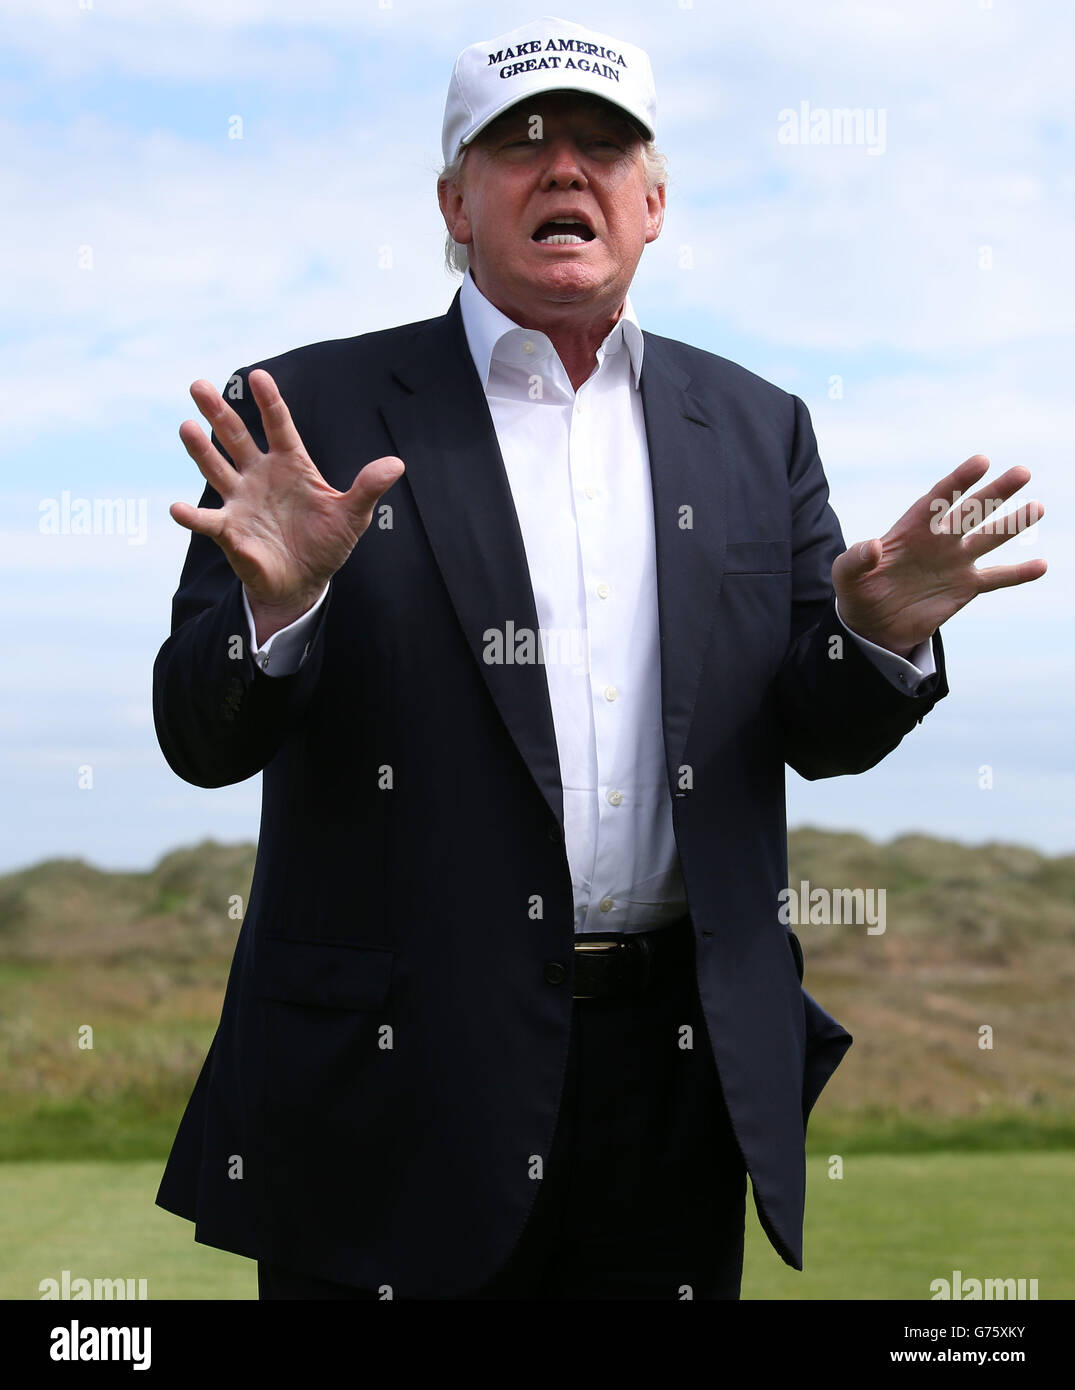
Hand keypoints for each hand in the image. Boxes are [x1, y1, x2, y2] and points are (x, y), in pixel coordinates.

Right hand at [172, 369, 404, 641]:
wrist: (305, 581)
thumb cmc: (327, 542)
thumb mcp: (353, 516)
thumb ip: (368, 488)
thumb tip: (396, 464)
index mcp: (291, 464)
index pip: (279, 425)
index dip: (269, 402)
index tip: (258, 376)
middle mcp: (260, 475)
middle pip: (236, 437)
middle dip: (218, 412)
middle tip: (198, 385)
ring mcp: (241, 500)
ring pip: (216, 468)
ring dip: (200, 449)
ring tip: (185, 426)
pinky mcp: (229, 531)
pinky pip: (207, 521)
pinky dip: (191, 516)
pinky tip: (177, 508)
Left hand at [832, 455, 1045, 657]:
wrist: (872, 624)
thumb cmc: (857, 591)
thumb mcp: (846, 576)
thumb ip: (856, 558)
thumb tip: (874, 546)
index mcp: (912, 529)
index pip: (938, 498)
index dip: (958, 481)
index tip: (981, 462)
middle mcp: (940, 539)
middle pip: (972, 511)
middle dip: (996, 493)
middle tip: (1022, 472)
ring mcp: (955, 561)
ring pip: (990, 537)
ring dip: (1013, 524)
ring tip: (1037, 507)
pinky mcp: (965, 587)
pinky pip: (997, 578)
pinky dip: (1018, 574)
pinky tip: (1042, 566)